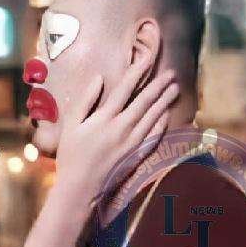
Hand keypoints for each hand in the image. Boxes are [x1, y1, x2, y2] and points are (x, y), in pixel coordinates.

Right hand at [54, 59, 178, 208]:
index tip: (147, 58)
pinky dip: (162, 123)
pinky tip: (167, 114)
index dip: (138, 71)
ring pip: (153, 116)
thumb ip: (85, 100)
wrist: (80, 188)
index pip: (125, 88)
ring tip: (175, 88)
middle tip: (172, 72)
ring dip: (165, 101)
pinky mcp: (137, 155)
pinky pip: (154, 136)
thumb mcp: (70, 125)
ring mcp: (132, 142)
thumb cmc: (70, 155)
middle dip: (159, 85)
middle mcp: (122, 128)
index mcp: (104, 118)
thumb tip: (98, 78)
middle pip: (145, 101)